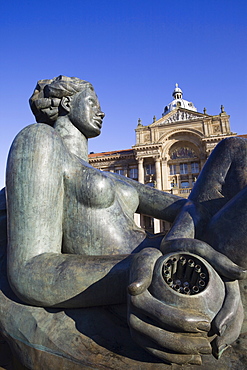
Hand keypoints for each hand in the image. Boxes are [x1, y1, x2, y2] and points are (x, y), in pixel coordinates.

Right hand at [128, 247, 211, 364]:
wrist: (132, 274)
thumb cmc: (148, 263)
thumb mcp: (146, 258)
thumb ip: (142, 271)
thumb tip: (133, 288)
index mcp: (136, 299)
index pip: (163, 314)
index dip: (186, 322)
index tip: (207, 322)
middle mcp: (132, 317)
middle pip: (162, 336)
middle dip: (188, 343)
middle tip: (208, 344)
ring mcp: (134, 330)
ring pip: (160, 349)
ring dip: (183, 355)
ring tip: (203, 352)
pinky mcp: (138, 337)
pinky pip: (155, 353)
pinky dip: (174, 358)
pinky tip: (191, 358)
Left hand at [161, 238, 245, 358]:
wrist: (178, 240)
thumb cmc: (188, 243)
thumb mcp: (202, 249)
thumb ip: (220, 260)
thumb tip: (243, 274)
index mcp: (224, 278)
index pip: (232, 300)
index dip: (230, 317)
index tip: (218, 330)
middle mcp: (222, 288)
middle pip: (234, 316)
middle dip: (228, 335)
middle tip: (215, 350)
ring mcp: (214, 295)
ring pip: (226, 321)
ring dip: (222, 339)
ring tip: (211, 351)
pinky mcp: (202, 300)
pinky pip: (211, 320)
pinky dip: (208, 333)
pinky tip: (200, 344)